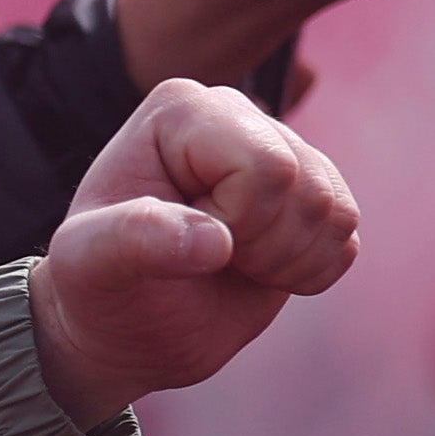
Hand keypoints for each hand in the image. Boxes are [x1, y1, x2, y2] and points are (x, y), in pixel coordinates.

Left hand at [28, 79, 359, 426]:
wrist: (129, 326)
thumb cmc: (98, 288)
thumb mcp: (87, 266)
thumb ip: (132, 241)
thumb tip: (212, 242)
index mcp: (182, 109)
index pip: (265, 167)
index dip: (237, 222)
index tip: (179, 240)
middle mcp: (236, 115)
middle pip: (309, 188)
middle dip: (262, 247)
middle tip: (203, 258)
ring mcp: (280, 151)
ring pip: (336, 212)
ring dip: (284, 262)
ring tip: (226, 263)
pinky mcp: (310, 195)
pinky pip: (347, 239)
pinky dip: (307, 273)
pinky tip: (256, 270)